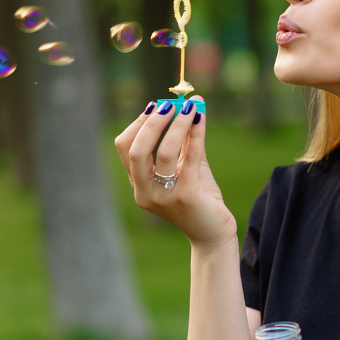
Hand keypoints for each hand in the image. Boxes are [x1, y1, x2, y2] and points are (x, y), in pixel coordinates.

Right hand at [113, 97, 236, 247]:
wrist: (213, 234)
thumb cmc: (199, 199)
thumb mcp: (187, 167)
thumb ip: (184, 142)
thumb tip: (187, 105)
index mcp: (138, 184)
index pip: (125, 148)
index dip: (139, 123)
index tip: (156, 106)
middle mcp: (145, 192)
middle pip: (136, 150)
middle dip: (152, 123)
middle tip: (169, 104)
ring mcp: (163, 197)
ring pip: (162, 153)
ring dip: (176, 125)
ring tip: (190, 107)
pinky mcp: (186, 197)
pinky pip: (189, 158)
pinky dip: (195, 134)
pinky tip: (201, 118)